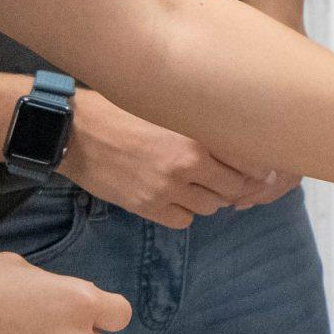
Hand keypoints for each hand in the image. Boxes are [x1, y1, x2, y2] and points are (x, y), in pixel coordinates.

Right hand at [60, 89, 289, 227]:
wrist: (76, 132)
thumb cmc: (122, 113)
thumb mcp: (168, 112)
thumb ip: (200, 130)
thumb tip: (234, 145)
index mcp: (195, 138)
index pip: (247, 163)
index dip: (256, 169)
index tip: (258, 168)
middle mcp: (186, 166)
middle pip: (232, 189)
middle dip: (234, 186)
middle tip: (227, 178)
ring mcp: (166, 190)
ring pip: (209, 207)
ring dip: (208, 198)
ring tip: (196, 183)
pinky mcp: (147, 208)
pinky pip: (183, 221)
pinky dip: (184, 212)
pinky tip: (175, 197)